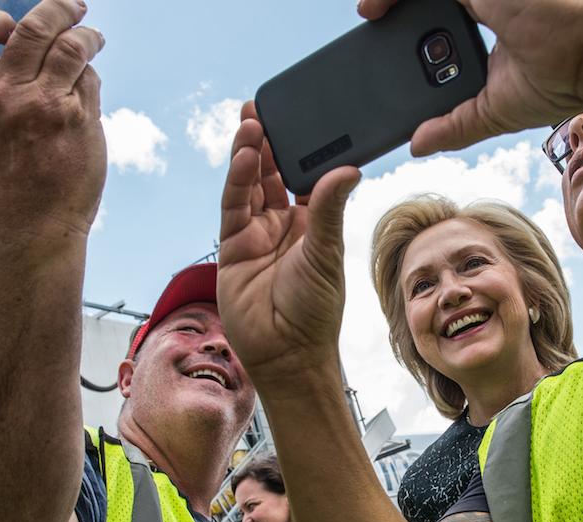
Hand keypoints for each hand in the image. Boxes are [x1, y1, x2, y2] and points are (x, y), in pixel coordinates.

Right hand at [0, 0, 105, 241]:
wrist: (30, 228)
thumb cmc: (2, 188)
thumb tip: (8, 57)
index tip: (12, 20)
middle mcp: (7, 94)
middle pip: (33, 29)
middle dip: (56, 8)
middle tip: (74, 4)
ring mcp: (46, 105)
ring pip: (71, 48)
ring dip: (86, 35)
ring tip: (94, 36)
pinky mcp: (80, 120)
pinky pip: (89, 82)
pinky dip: (90, 76)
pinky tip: (89, 83)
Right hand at [217, 102, 361, 383]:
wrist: (287, 352)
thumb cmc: (315, 310)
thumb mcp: (326, 253)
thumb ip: (329, 209)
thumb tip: (350, 169)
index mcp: (312, 224)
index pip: (304, 177)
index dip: (299, 149)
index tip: (298, 118)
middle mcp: (283, 225)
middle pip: (272, 174)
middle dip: (268, 142)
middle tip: (262, 108)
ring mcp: (256, 235)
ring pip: (250, 185)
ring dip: (250, 155)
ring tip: (252, 123)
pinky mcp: (232, 247)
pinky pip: (233, 207)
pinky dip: (237, 181)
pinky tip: (244, 158)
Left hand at [357, 0, 582, 154]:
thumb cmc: (564, 78)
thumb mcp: (494, 110)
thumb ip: (454, 124)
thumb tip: (416, 144)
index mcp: (487, 21)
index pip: (435, 15)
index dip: (405, 26)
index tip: (380, 42)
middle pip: (422, 1)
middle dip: (392, 11)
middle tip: (366, 28)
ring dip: (389, 0)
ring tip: (364, 15)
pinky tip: (372, 8)